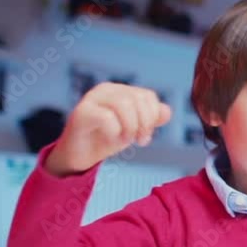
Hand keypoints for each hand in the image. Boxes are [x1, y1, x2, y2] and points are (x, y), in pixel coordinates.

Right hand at [45, 82, 171, 176]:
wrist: (79, 156)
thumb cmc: (106, 139)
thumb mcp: (133, 129)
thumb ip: (151, 120)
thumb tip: (167, 111)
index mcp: (120, 91)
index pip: (148, 96)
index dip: (153, 117)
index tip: (146, 135)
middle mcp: (106, 89)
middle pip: (137, 99)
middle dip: (144, 124)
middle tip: (139, 141)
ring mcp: (92, 99)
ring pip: (124, 104)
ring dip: (130, 128)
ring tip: (125, 140)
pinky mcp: (81, 112)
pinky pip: (107, 117)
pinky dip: (114, 132)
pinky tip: (110, 139)